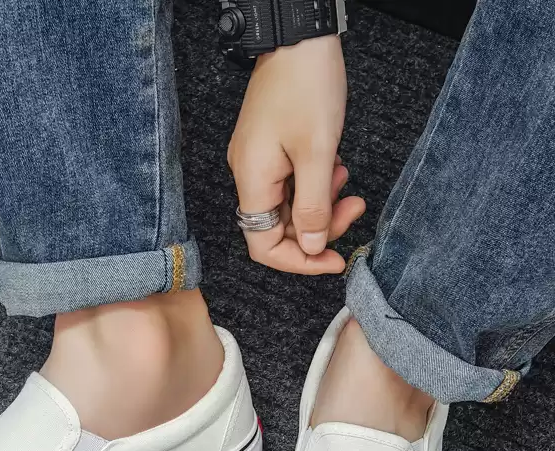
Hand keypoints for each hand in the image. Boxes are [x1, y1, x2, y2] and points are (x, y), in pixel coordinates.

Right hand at [227, 36, 365, 273]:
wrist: (297, 37)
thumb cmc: (305, 84)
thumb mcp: (318, 152)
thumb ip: (314, 206)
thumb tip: (311, 246)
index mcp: (252, 180)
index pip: (265, 246)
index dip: (299, 260)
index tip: (334, 259)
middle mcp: (248, 176)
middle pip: (280, 228)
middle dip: (320, 226)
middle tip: (354, 210)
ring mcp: (258, 163)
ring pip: (289, 206)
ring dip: (322, 203)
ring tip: (347, 182)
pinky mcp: (269, 150)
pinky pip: (291, 184)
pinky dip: (316, 184)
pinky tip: (335, 168)